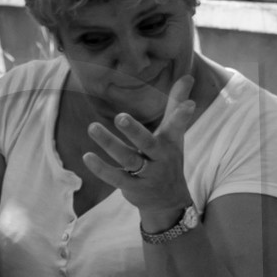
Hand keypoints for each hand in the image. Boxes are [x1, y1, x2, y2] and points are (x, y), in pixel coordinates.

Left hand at [83, 73, 195, 228]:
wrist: (168, 201)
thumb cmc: (168, 159)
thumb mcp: (174, 135)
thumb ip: (176, 106)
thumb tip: (187, 75)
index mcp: (169, 143)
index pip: (177, 126)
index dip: (183, 115)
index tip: (190, 104)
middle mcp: (159, 158)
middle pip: (147, 143)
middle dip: (134, 130)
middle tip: (120, 116)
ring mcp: (146, 174)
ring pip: (127, 158)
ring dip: (109, 144)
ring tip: (92, 127)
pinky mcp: (132, 187)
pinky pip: (115, 177)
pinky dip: (101, 168)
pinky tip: (87, 156)